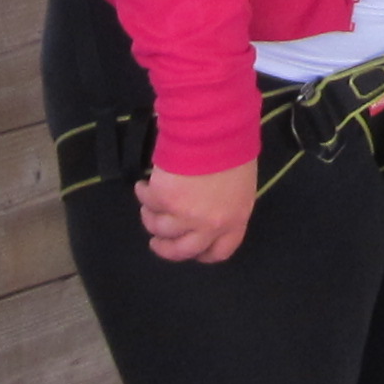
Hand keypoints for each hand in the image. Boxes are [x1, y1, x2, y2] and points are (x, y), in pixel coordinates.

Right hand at [138, 157, 257, 264]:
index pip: (219, 251)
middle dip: (166, 249)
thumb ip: (226, 204)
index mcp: (234, 219)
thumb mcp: (240, 183)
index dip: (202, 254)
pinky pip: (147, 203)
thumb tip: (209, 210)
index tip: (192, 251)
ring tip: (148, 206)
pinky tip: (143, 186)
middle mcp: (209, 225)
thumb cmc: (234, 148)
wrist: (215, 129)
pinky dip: (143, 195)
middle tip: (156, 243)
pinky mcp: (163, 199)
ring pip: (159, 228)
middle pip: (182, 251)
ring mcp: (184, 215)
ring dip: (150, 219)